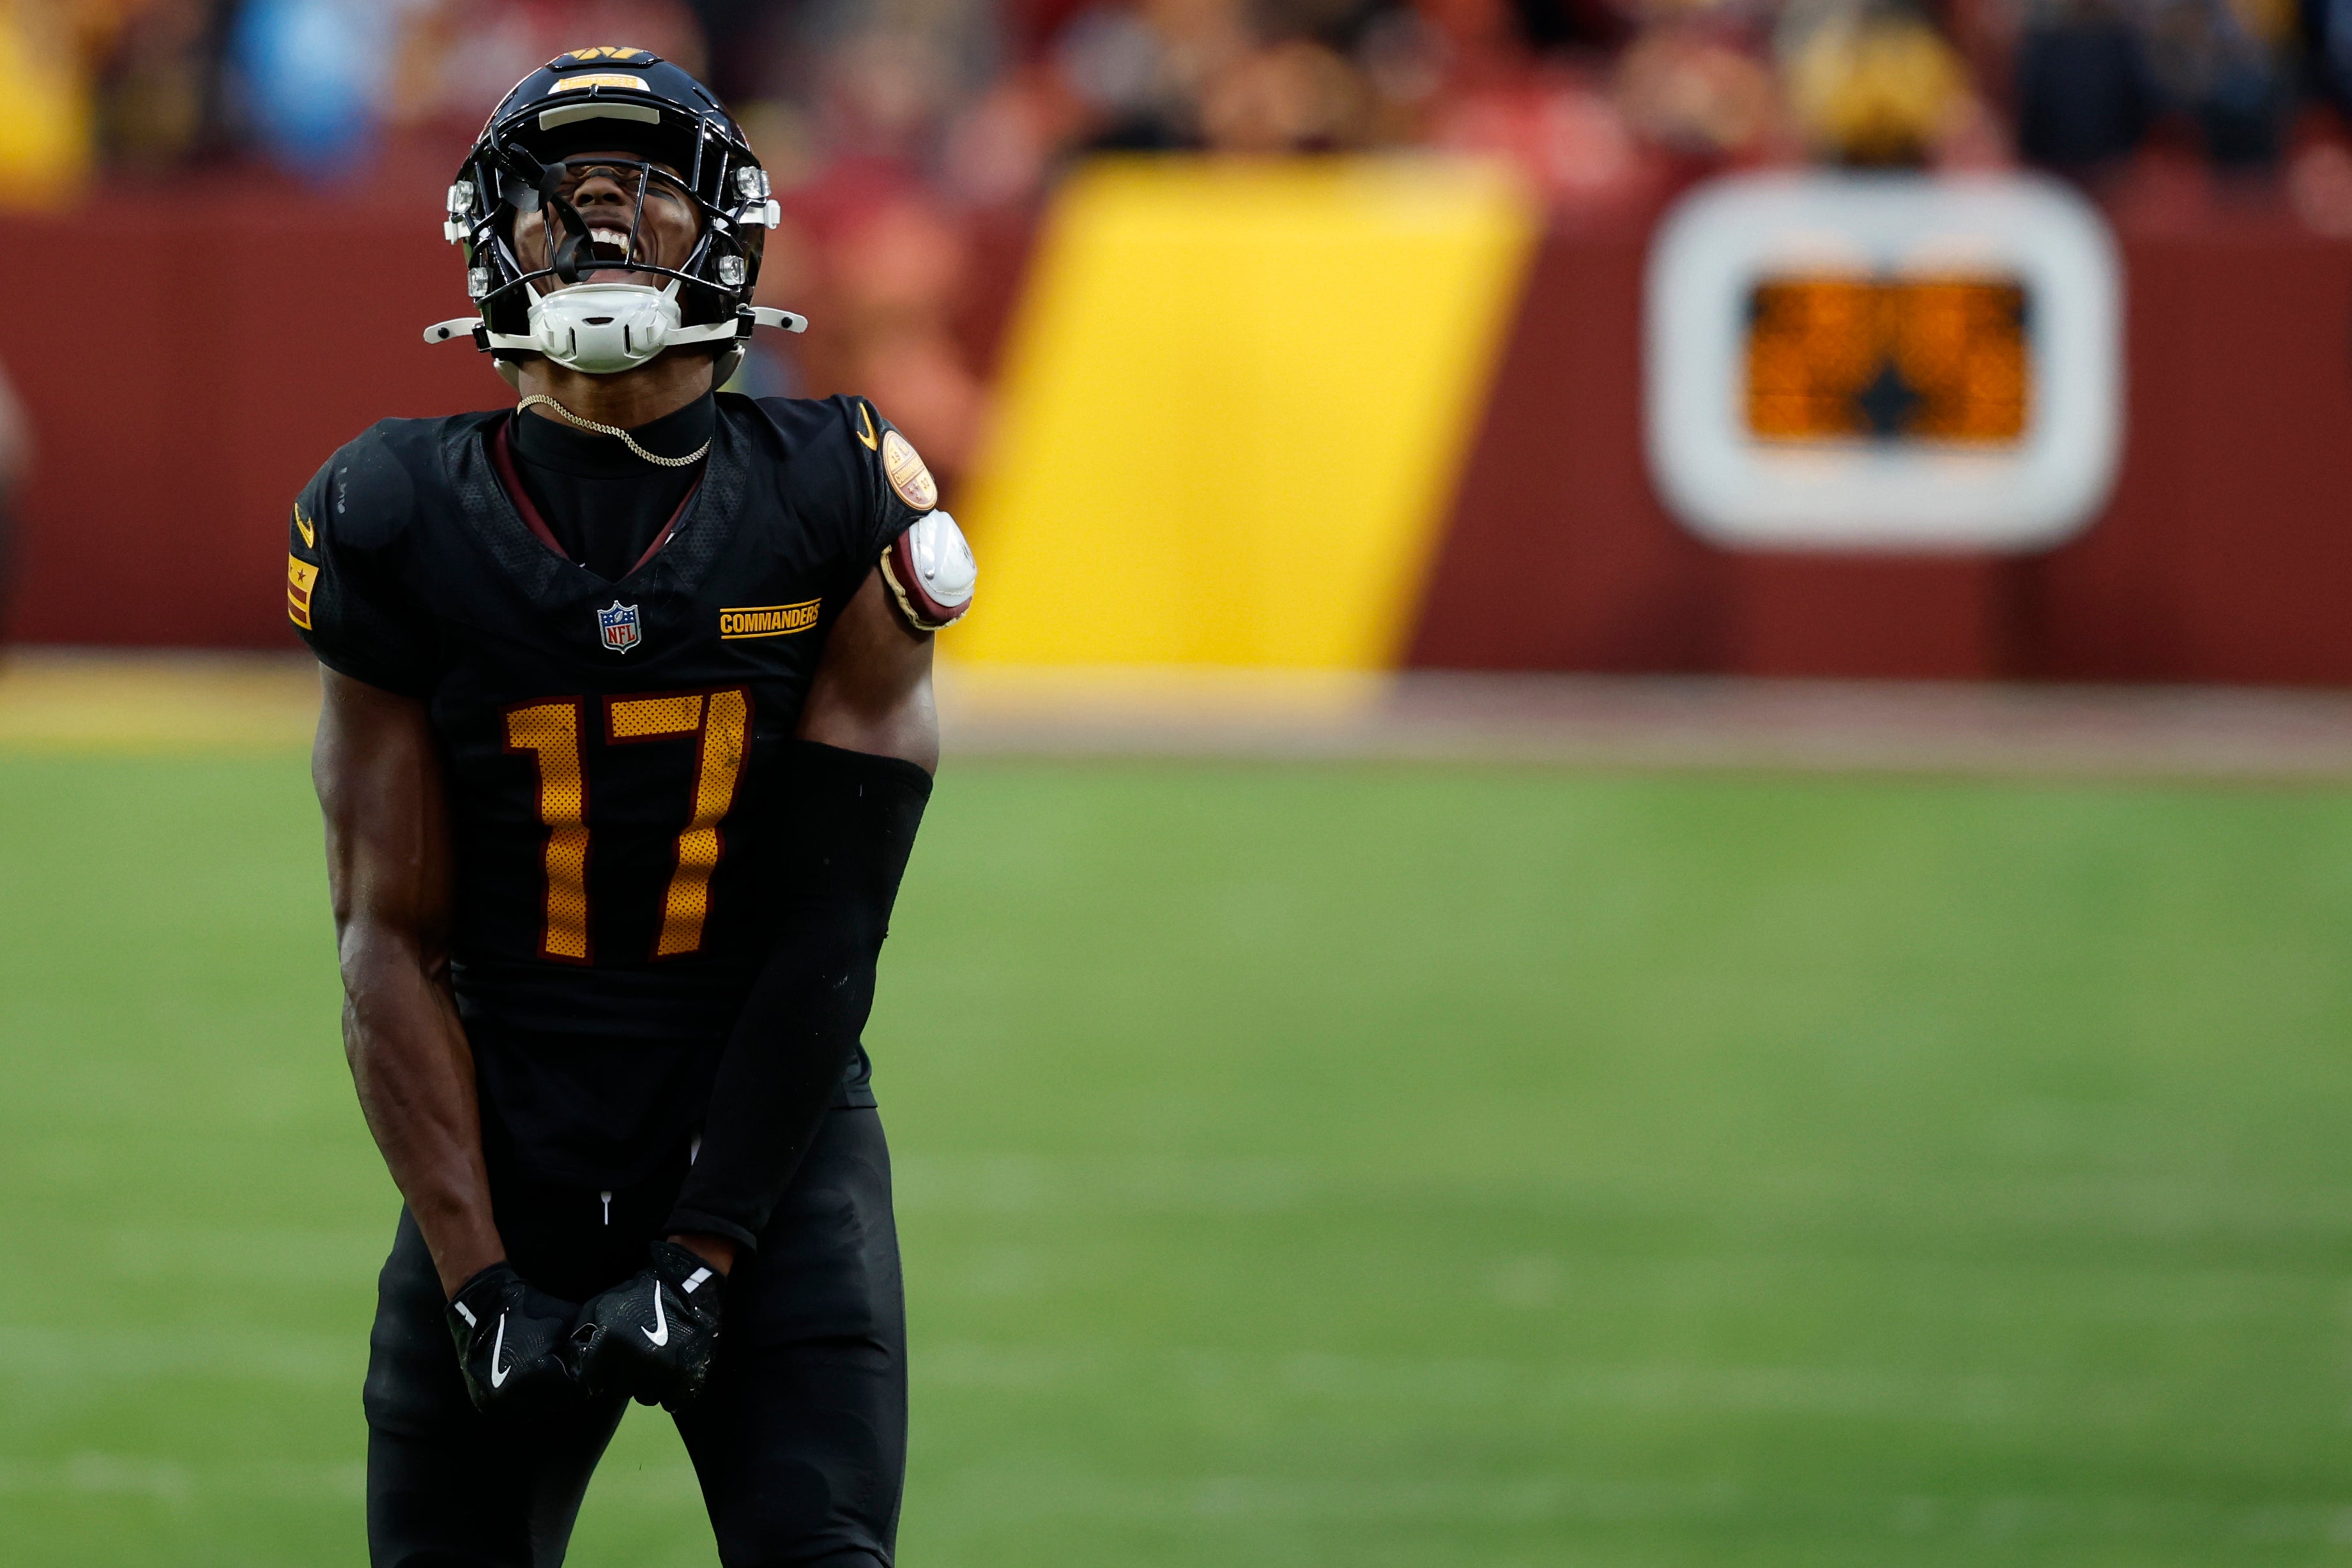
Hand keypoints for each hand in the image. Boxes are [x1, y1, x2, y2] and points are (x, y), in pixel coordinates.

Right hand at [445, 1262, 584, 1416]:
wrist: (485, 1307)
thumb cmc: (535, 1310)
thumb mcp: (570, 1322)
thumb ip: (586, 1344)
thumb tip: (606, 1361)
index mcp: (536, 1374)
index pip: (574, 1390)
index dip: (580, 1377)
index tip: (578, 1364)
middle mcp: (513, 1395)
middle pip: (555, 1402)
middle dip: (563, 1387)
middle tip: (561, 1366)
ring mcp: (496, 1403)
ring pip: (536, 1409)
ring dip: (544, 1395)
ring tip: (542, 1370)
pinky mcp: (486, 1405)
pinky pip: (517, 1409)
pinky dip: (525, 1398)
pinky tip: (526, 1378)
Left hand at [571, 1240, 724, 1409]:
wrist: (686, 1285)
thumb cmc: (636, 1297)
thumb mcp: (598, 1306)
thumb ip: (580, 1336)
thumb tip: (574, 1366)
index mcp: (610, 1343)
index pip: (591, 1382)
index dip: (597, 1374)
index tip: (606, 1366)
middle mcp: (636, 1360)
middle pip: (619, 1391)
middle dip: (622, 1379)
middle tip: (630, 1361)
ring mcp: (664, 1369)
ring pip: (646, 1397)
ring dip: (646, 1385)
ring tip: (650, 1364)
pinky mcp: (688, 1374)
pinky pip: (672, 1401)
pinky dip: (670, 1391)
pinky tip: (669, 1372)